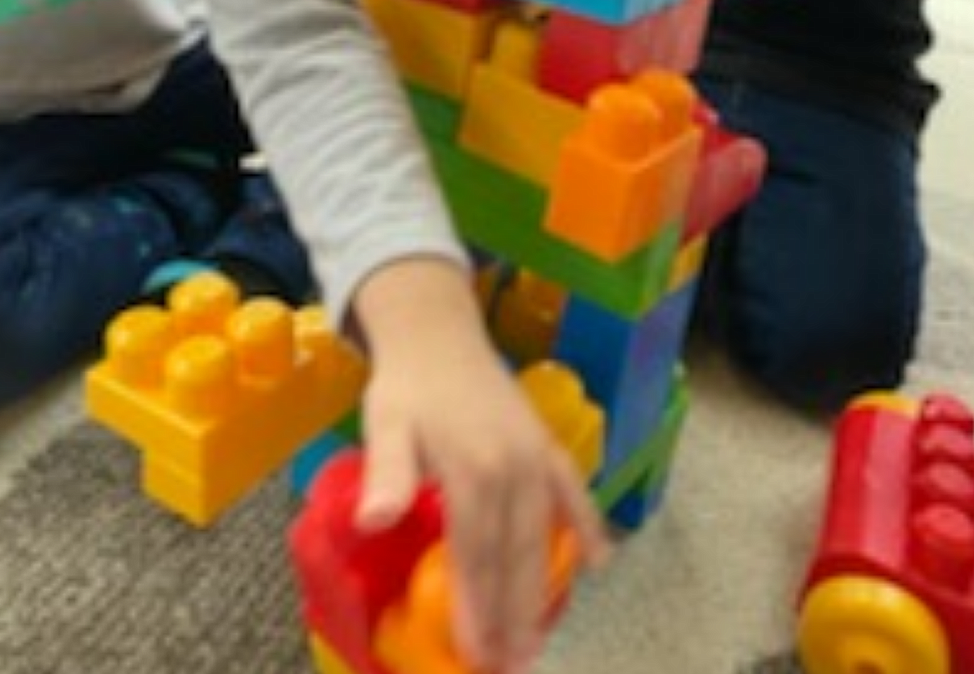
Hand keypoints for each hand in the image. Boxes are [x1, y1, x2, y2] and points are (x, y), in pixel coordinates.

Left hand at [351, 261, 607, 671]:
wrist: (437, 332)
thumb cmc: (406, 387)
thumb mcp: (385, 424)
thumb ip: (386, 473)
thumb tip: (373, 520)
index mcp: (473, 468)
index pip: (477, 554)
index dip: (478, 608)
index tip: (478, 654)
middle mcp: (515, 466)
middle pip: (515, 554)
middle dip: (513, 616)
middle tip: (511, 664)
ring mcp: (537, 455)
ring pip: (543, 534)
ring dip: (541, 589)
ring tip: (536, 639)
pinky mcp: (548, 444)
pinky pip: (573, 492)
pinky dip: (588, 526)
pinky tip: (600, 563)